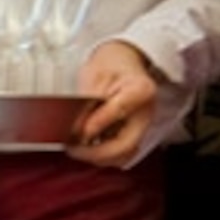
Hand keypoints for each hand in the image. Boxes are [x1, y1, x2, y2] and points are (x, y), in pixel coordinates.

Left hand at [69, 40, 159, 167]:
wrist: (122, 62)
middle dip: (95, 153)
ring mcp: (143, 126)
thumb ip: (89, 103)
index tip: (76, 133)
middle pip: (126, 145)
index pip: (119, 112)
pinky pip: (121, 154)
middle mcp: (147, 112)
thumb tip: (77, 129)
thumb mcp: (95, 77)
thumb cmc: (109, 66)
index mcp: (141, 90)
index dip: (95, 125)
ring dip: (99, 157)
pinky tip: (87, 148)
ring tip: (77, 149)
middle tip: (72, 149)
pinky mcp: (135, 134)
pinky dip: (103, 156)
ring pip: (124, 155)